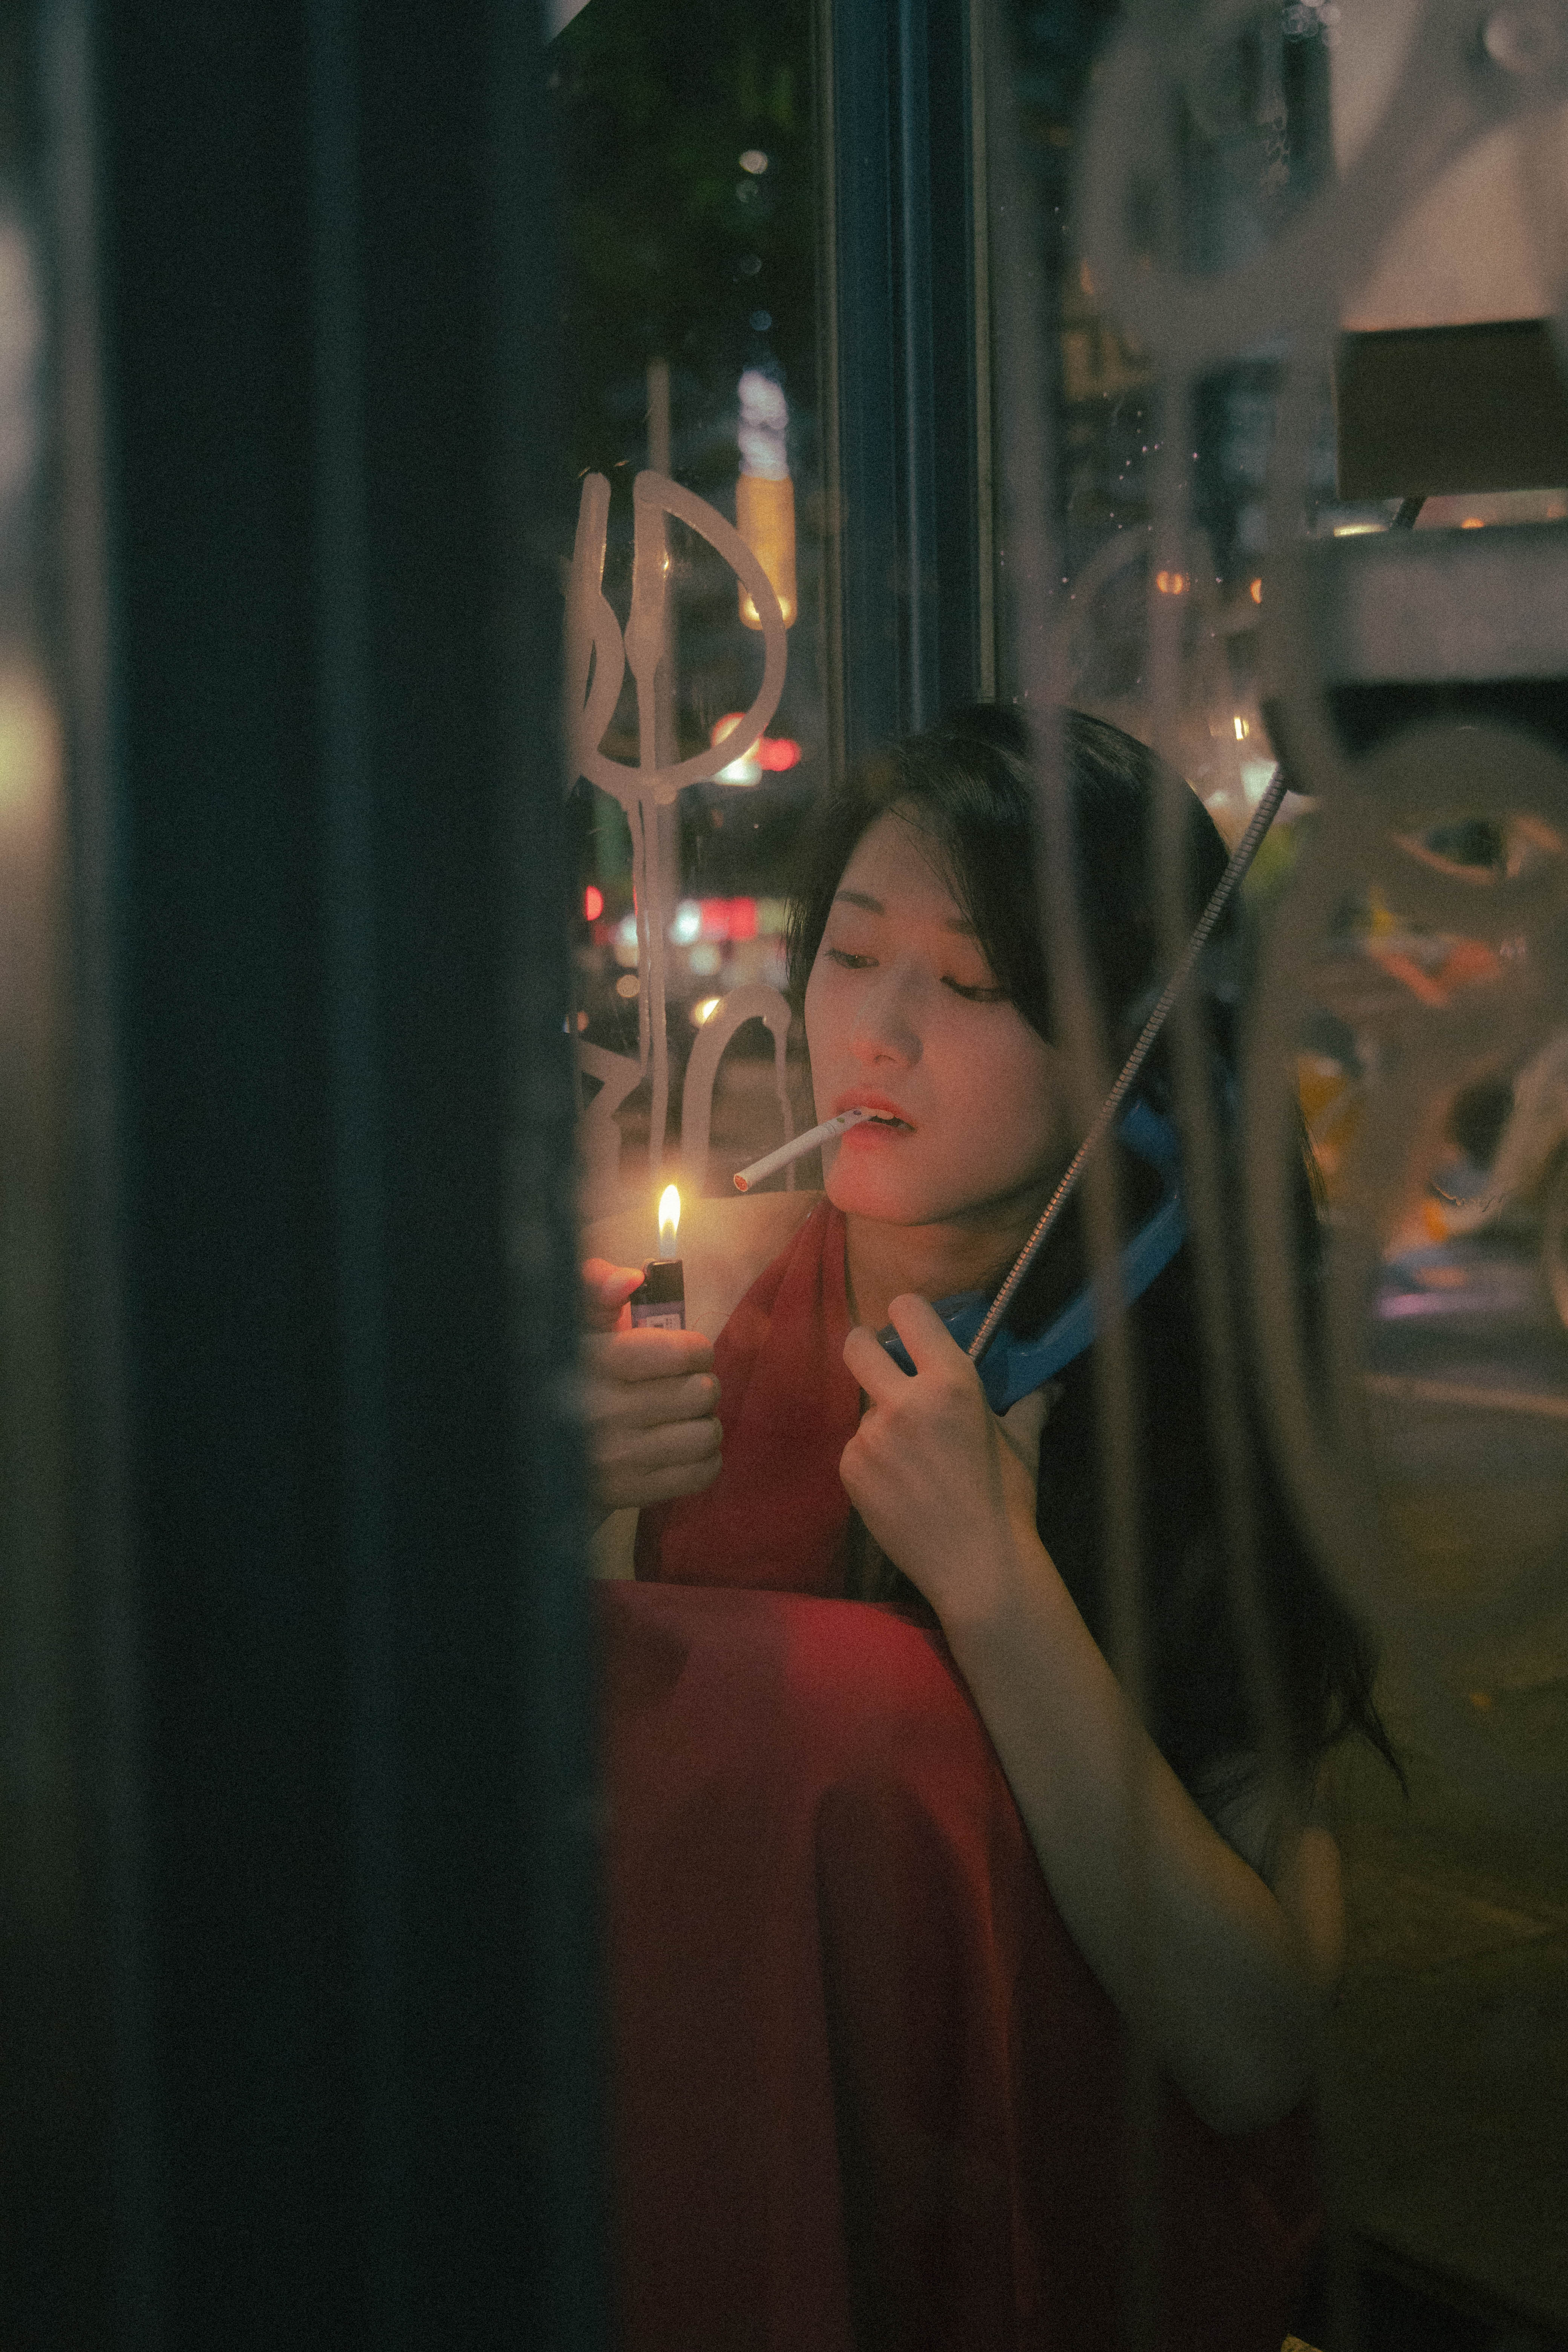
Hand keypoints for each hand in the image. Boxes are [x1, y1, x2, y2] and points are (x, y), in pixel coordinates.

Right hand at [579, 1259, 721, 1523]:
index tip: (685, 1352)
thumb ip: (596, 1290)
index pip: (680, 1351)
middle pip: (701, 1392)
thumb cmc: (565, 1378)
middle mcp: (605, 1411)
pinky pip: (701, 1473)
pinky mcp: (630, 1494)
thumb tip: (630, 1278)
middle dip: (699, 1384)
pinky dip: (703, 1460)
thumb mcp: (572, 1327)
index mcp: (595, 1361)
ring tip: (681, 1418)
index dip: (695, 1349)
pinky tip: (681, 1449)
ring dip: (702, 1423)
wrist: (535, 1458)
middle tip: (681, 1387)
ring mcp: (619, 1458)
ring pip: (706, 1434)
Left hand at [840, 1295, 1050, 1628]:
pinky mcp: (850, 1470)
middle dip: (867, 1348)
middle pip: (855, 1344)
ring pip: (863, 1407)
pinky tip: (901, 1484)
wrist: (976, 1567)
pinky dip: (873, 1459)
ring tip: (913, 1458)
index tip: (909, 1328)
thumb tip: (1049, 1384)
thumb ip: (1029, 1404)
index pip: (907, 1311)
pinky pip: (855, 1447)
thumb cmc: (1007, 1500)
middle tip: (883, 1366)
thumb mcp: (1022, 1444)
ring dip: (882, 1421)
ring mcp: (870, 1437)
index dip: (906, 1314)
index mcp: (951, 1382)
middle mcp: (903, 1402)